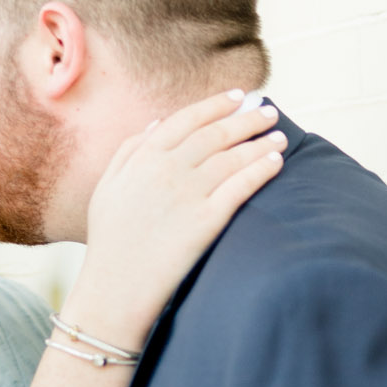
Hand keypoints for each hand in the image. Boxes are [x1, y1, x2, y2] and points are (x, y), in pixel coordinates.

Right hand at [66, 90, 285, 348]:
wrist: (114, 290)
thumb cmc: (109, 243)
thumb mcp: (106, 189)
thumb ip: (127, 151)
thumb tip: (156, 123)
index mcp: (142, 158)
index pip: (187, 118)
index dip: (217, 104)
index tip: (239, 97)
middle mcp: (166, 169)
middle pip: (216, 133)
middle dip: (247, 118)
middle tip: (269, 111)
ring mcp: (187, 193)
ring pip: (232, 156)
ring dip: (260, 141)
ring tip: (279, 137)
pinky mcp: (206, 220)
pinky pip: (241, 186)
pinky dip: (262, 169)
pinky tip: (276, 162)